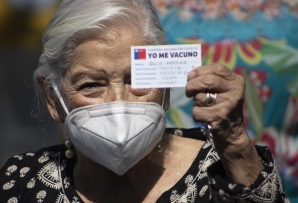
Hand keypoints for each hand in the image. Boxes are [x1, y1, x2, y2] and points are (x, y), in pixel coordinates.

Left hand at [186, 63, 262, 184]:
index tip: (190, 76)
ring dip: (195, 103)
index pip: (217, 68)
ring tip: (204, 108)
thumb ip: (211, 80)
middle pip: (207, 81)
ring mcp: (228, 105)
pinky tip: (204, 118)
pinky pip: (197, 111)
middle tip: (188, 91)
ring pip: (199, 97)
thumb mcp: (224, 91)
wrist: (232, 134)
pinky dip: (196, 115)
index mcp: (236, 81)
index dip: (200, 70)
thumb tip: (190, 74)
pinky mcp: (219, 117)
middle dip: (192, 85)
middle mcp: (235, 91)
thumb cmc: (222, 108)